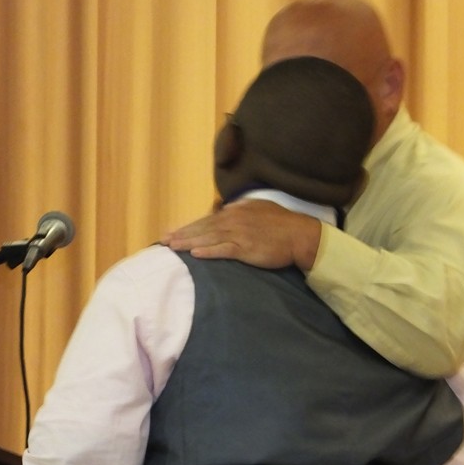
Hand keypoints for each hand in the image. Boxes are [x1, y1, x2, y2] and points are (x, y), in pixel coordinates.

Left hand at [163, 199, 321, 270]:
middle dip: (182, 234)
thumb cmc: (282, 224)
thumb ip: (241, 209)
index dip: (188, 227)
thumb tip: (226, 210)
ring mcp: (240, 234)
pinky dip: (208, 252)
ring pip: (208, 238)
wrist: (300, 235)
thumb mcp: (259, 209)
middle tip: (163, 241)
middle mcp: (234, 220)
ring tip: (172, 247)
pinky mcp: (246, 248)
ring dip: (188, 243)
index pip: (207, 220)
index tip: (172, 232)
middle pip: (202, 228)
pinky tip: (195, 255)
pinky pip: (223, 250)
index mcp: (236, 212)